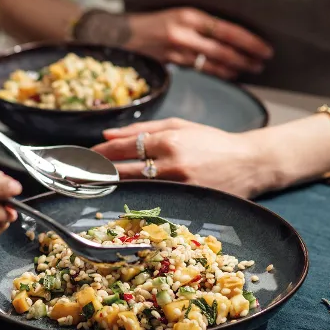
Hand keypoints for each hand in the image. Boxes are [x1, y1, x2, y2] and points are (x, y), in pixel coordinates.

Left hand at [92, 119, 273, 197]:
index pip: (125, 147)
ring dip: (113, 190)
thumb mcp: (179, 126)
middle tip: (79, 176)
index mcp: (171, 140)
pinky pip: (155, 204)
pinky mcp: (188, 203)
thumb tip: (107, 134)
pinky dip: (136, 202)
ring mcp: (181, 187)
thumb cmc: (212, 141)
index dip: (102, 153)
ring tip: (93, 190)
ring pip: (137, 191)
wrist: (250, 162)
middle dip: (99, 174)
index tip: (86, 156)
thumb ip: (142, 130)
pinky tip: (122, 202)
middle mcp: (174, 165)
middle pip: (125, 172)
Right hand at [126, 8, 272, 79]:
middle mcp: (184, 31)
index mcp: (190, 14)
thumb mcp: (178, 14)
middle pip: (223, 48)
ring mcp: (176, 48)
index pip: (228, 30)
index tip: (265, 48)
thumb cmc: (153, 22)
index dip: (249, 41)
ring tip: (250, 69)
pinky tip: (228, 75)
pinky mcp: (169, 62)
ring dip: (234, 67)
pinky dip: (216, 72)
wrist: (120, 33)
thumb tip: (228, 35)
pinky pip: (198, 69)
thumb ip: (200, 23)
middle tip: (262, 62)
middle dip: (246, 57)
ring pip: (212, 61)